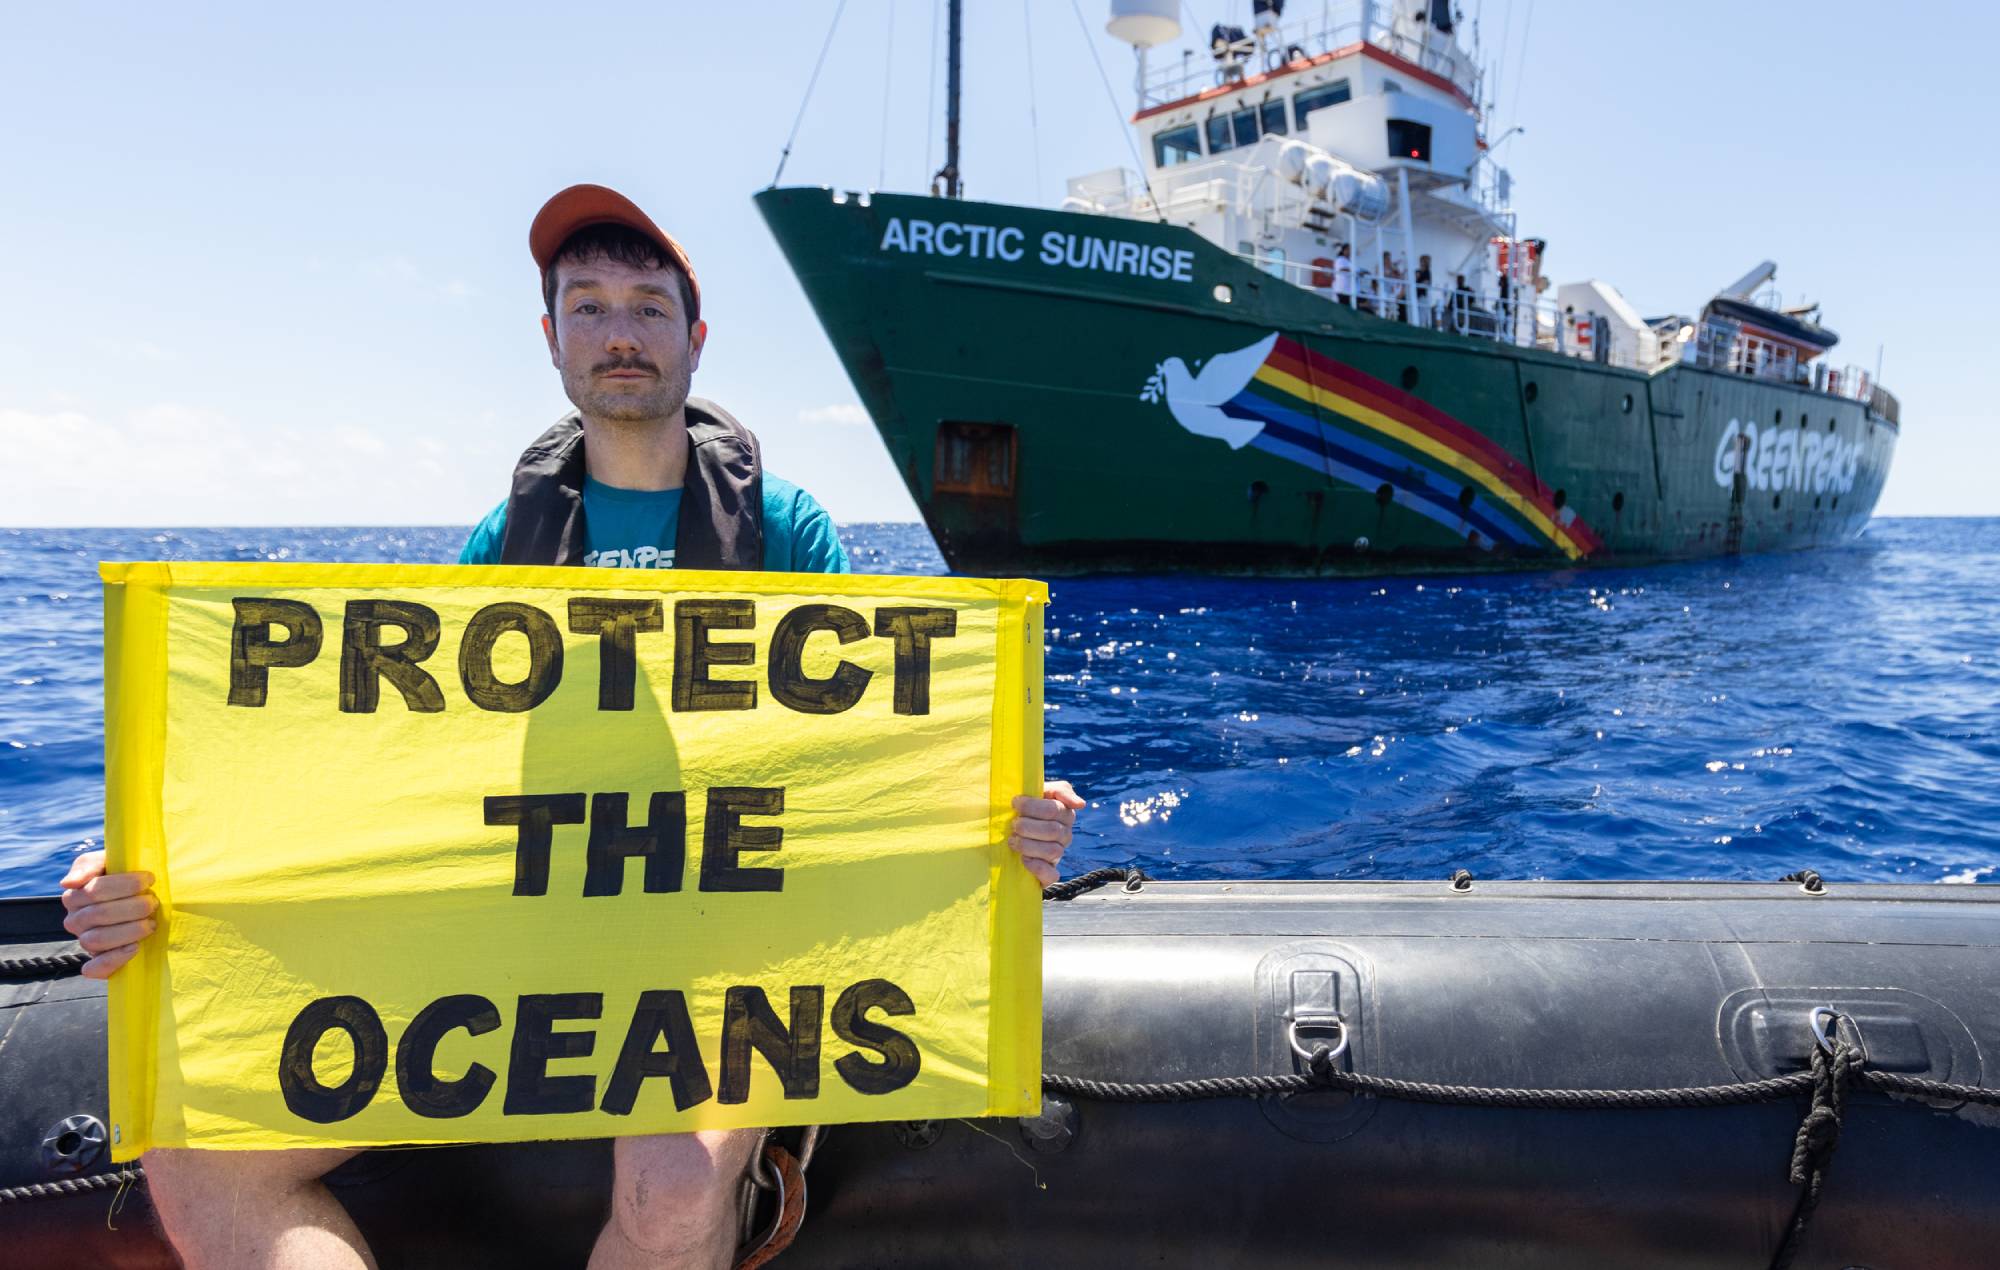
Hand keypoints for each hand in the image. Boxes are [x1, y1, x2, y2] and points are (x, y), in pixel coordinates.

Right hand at [58, 850, 157, 979]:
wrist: (144, 897)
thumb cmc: (125, 874)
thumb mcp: (109, 860)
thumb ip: (89, 865)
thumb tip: (68, 883)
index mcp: (75, 896)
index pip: (94, 891)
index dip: (124, 885)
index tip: (149, 879)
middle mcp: (76, 920)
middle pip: (98, 915)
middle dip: (132, 907)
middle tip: (154, 902)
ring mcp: (86, 941)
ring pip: (96, 940)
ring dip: (128, 931)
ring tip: (151, 923)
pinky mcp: (98, 962)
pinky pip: (94, 969)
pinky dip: (113, 960)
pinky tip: (134, 948)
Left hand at [1009, 780, 1083, 888]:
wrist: (1005, 829)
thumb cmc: (1022, 808)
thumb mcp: (1038, 790)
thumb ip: (1060, 791)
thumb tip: (1081, 804)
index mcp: (1065, 813)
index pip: (1054, 810)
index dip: (1032, 806)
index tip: (1015, 803)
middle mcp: (1065, 835)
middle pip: (1053, 831)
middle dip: (1028, 826)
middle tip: (1013, 824)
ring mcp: (1058, 854)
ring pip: (1053, 852)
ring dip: (1028, 845)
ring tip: (1012, 840)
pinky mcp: (1048, 874)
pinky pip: (1052, 876)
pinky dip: (1037, 868)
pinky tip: (1023, 859)